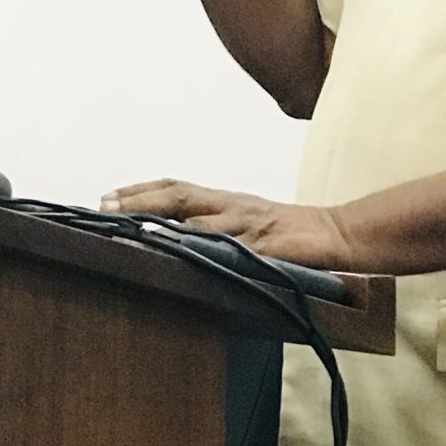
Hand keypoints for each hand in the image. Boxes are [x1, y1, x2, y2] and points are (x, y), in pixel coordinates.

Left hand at [104, 179, 354, 269]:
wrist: (340, 235)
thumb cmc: (293, 235)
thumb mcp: (250, 227)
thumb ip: (216, 233)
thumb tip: (172, 243)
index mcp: (228, 200)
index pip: (176, 188)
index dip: (140, 190)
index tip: (106, 197)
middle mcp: (234, 206)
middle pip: (180, 196)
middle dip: (139, 201)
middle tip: (105, 208)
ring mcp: (250, 226)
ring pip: (200, 222)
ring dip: (164, 226)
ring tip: (130, 231)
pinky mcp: (269, 247)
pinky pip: (233, 250)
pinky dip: (207, 252)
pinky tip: (185, 257)